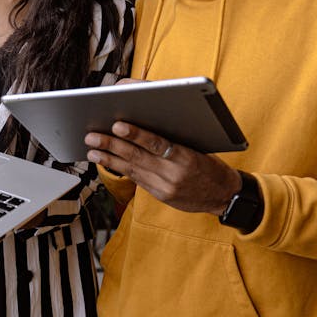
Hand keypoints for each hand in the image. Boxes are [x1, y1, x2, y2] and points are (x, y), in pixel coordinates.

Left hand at [85, 122, 240, 214]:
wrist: (225, 196)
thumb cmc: (211, 164)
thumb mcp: (199, 146)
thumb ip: (173, 138)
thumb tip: (143, 120)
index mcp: (187, 157)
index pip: (157, 143)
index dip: (136, 134)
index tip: (118, 125)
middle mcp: (175, 174)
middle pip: (138, 157)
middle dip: (112, 145)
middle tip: (92, 136)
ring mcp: (166, 187)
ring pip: (133, 169)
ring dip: (109, 159)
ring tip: (91, 150)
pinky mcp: (162, 195)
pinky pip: (137, 180)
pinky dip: (120, 169)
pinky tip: (106, 162)